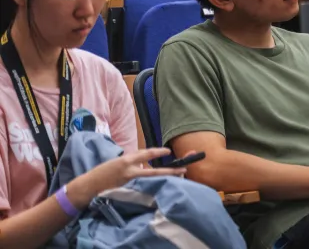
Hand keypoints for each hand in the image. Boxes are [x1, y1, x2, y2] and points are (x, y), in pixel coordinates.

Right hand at [69, 148, 185, 207]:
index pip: (146, 154)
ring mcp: (129, 184)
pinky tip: (162, 188)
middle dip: (171, 170)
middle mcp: (130, 171)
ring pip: (152, 181)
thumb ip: (132, 163)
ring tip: (178, 178)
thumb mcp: (117, 163)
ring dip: (165, 180)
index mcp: (126, 160)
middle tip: (184, 169)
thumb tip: (145, 164)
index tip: (168, 150)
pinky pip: (144, 189)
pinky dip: (153, 188)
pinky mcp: (127, 193)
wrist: (88, 187)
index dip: (158, 151)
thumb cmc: (102, 173)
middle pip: (155, 171)